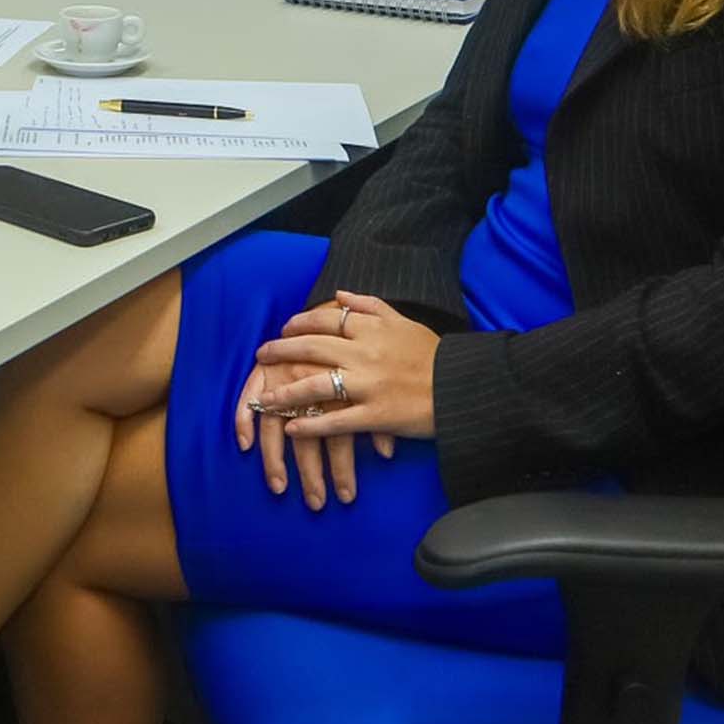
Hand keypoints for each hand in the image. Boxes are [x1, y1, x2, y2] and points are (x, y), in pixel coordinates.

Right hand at [236, 357, 396, 511]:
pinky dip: (243, 419)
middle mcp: (311, 382)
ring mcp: (285, 376)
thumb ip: (380, 417)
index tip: (346, 498)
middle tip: (317, 504)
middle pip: (309, 436)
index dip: (342, 469)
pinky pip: (249, 396)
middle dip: (312, 474)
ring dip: (275, 461)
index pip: (340, 435)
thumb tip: (388, 453)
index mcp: (340, 385)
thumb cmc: (359, 351)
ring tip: (279, 490)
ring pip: (276, 425)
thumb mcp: (374, 382)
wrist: (336, 312)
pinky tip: (244, 445)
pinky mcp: (266, 370)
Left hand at [255, 293, 440, 441]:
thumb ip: (371, 306)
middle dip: (281, 351)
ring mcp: (368, 385)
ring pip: (315, 387)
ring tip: (263, 399)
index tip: (284, 327)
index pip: (325, 320)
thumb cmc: (435, 355)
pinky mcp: (374, 415)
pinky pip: (334, 421)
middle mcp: (365, 354)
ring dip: (284, 394)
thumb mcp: (405, 322)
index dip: (300, 323)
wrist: (463, 387)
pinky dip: (309, 426)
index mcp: (373, 329)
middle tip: (261, 355)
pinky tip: (290, 429)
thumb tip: (338, 294)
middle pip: (311, 348)